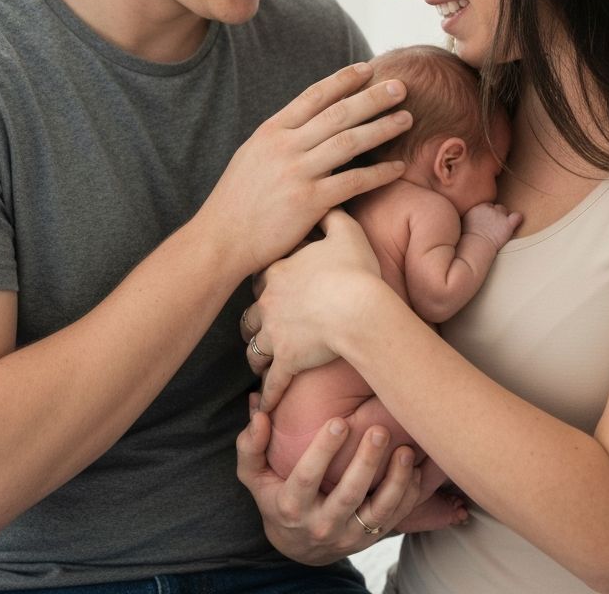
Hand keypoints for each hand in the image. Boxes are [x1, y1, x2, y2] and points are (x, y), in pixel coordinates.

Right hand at [197, 63, 410, 276]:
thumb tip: (308, 123)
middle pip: (337, 113)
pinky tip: (397, 168)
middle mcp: (285, 146)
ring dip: (382, 128)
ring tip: (407, 118)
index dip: (343, 80)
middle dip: (372, 97)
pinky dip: (378, 173)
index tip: (367, 69)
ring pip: (349, 142)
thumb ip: (281, 138)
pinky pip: (352, 182)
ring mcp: (296, 173)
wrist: (220, 240)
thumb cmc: (237, 201)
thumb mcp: (253, 156)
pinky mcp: (308, 202)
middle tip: (400, 86)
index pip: (313, 96)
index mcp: (271, 131)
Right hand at [236, 404, 422, 563]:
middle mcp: (321, 524)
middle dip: (366, 462)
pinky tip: (416, 469)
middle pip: (348, 495)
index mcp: (291, 506)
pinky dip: (408, 495)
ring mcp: (349, 535)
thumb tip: (257, 410)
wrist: (299, 545)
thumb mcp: (254, 476)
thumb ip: (251, 445)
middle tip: (379, 430)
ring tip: (405, 450)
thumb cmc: (275, 495)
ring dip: (395, 480)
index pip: (307, 478)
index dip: (322, 451)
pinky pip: (394, 519)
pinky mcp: (370, 538)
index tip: (338, 421)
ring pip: (377, 511)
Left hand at [243, 209, 383, 411]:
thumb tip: (327, 201)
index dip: (264, 283)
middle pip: (250, 313)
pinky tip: (264, 406)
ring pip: (254, 346)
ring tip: (259, 362)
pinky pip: (272, 382)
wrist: (358, 306)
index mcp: (278, 271)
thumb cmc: (355, 268)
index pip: (260, 277)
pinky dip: (268, 395)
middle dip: (254, 321)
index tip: (267, 287)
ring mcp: (275, 332)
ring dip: (256, 354)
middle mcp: (269, 302)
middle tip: (259, 327)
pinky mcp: (287, 360)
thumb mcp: (346, 231)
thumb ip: (332, 215)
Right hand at [462, 202, 522, 250]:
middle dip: (496, 215)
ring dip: (503, 218)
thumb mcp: (465, 222)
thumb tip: (477, 219)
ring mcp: (499, 215)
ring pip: (504, 211)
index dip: (488, 214)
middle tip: (493, 227)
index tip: (486, 223)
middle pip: (496, 207)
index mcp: (478, 207)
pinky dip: (517, 219)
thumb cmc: (470, 239)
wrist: (477, 246)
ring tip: (500, 229)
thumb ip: (473, 217)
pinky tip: (514, 223)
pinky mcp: (507, 224)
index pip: (487, 206)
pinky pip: (517, 216)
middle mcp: (489, 208)